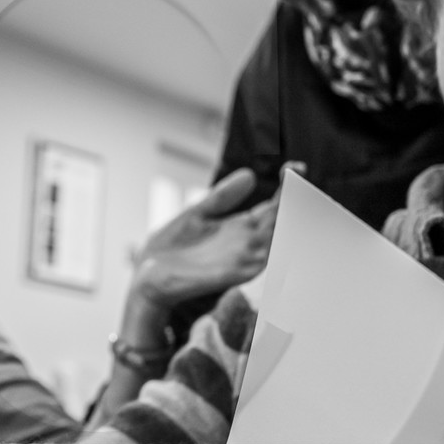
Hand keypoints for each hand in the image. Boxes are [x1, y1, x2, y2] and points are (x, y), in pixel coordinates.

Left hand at [130, 167, 282, 311]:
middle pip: (279, 221)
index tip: (295, 166)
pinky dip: (270, 246)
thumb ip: (222, 197)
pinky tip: (277, 228)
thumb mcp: (197, 215)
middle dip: (293, 200)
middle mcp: (246, 246)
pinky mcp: (228, 275)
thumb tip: (251, 175)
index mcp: (240, 230)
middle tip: (297, 173)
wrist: (145, 278)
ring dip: (285, 220)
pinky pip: (258, 261)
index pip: (274, 208)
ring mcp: (240, 261)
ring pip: (274, 239)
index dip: (286, 188)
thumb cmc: (171, 251)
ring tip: (294, 194)